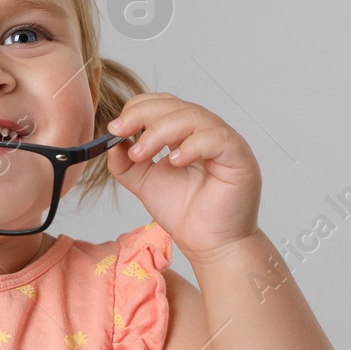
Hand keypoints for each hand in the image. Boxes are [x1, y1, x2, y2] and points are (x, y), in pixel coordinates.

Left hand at [105, 92, 261, 262]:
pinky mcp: (239, 157)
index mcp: (185, 133)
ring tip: (141, 154)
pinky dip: (192, 145)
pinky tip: (175, 162)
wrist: (210, 245)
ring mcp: (224, 142)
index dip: (138, 109)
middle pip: (175, 105)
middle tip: (121, 132)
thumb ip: (126, 163)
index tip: (115, 129)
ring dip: (160, 131)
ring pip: (193, 116)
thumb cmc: (185, 213)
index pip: (163, 104)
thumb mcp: (144, 183)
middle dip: (143, 115)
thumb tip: (111, 141)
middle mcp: (206, 132)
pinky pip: (217, 138)